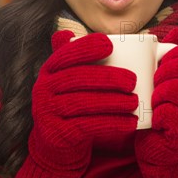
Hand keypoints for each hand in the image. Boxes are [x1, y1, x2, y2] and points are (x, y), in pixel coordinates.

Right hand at [25, 30, 138, 174]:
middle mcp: (43, 88)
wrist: (57, 142)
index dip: (86, 47)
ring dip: (112, 102)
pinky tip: (129, 122)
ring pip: (83, 103)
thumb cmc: (72, 103)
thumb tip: (85, 36)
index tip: (109, 45)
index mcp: (49, 70)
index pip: (65, 54)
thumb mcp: (70, 80)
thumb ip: (77, 59)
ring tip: (134, 101)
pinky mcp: (57, 133)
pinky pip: (87, 126)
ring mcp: (47, 111)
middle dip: (107, 77)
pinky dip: (111, 123)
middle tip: (132, 80)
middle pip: (76, 78)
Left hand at [135, 28, 177, 177]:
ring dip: (156, 94)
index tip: (161, 68)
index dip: (169, 55)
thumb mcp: (171, 78)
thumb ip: (175, 54)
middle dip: (160, 73)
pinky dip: (155, 114)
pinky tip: (159, 121)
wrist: (162, 148)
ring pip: (172, 87)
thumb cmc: (166, 107)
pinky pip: (165, 111)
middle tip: (156, 87)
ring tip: (157, 104)